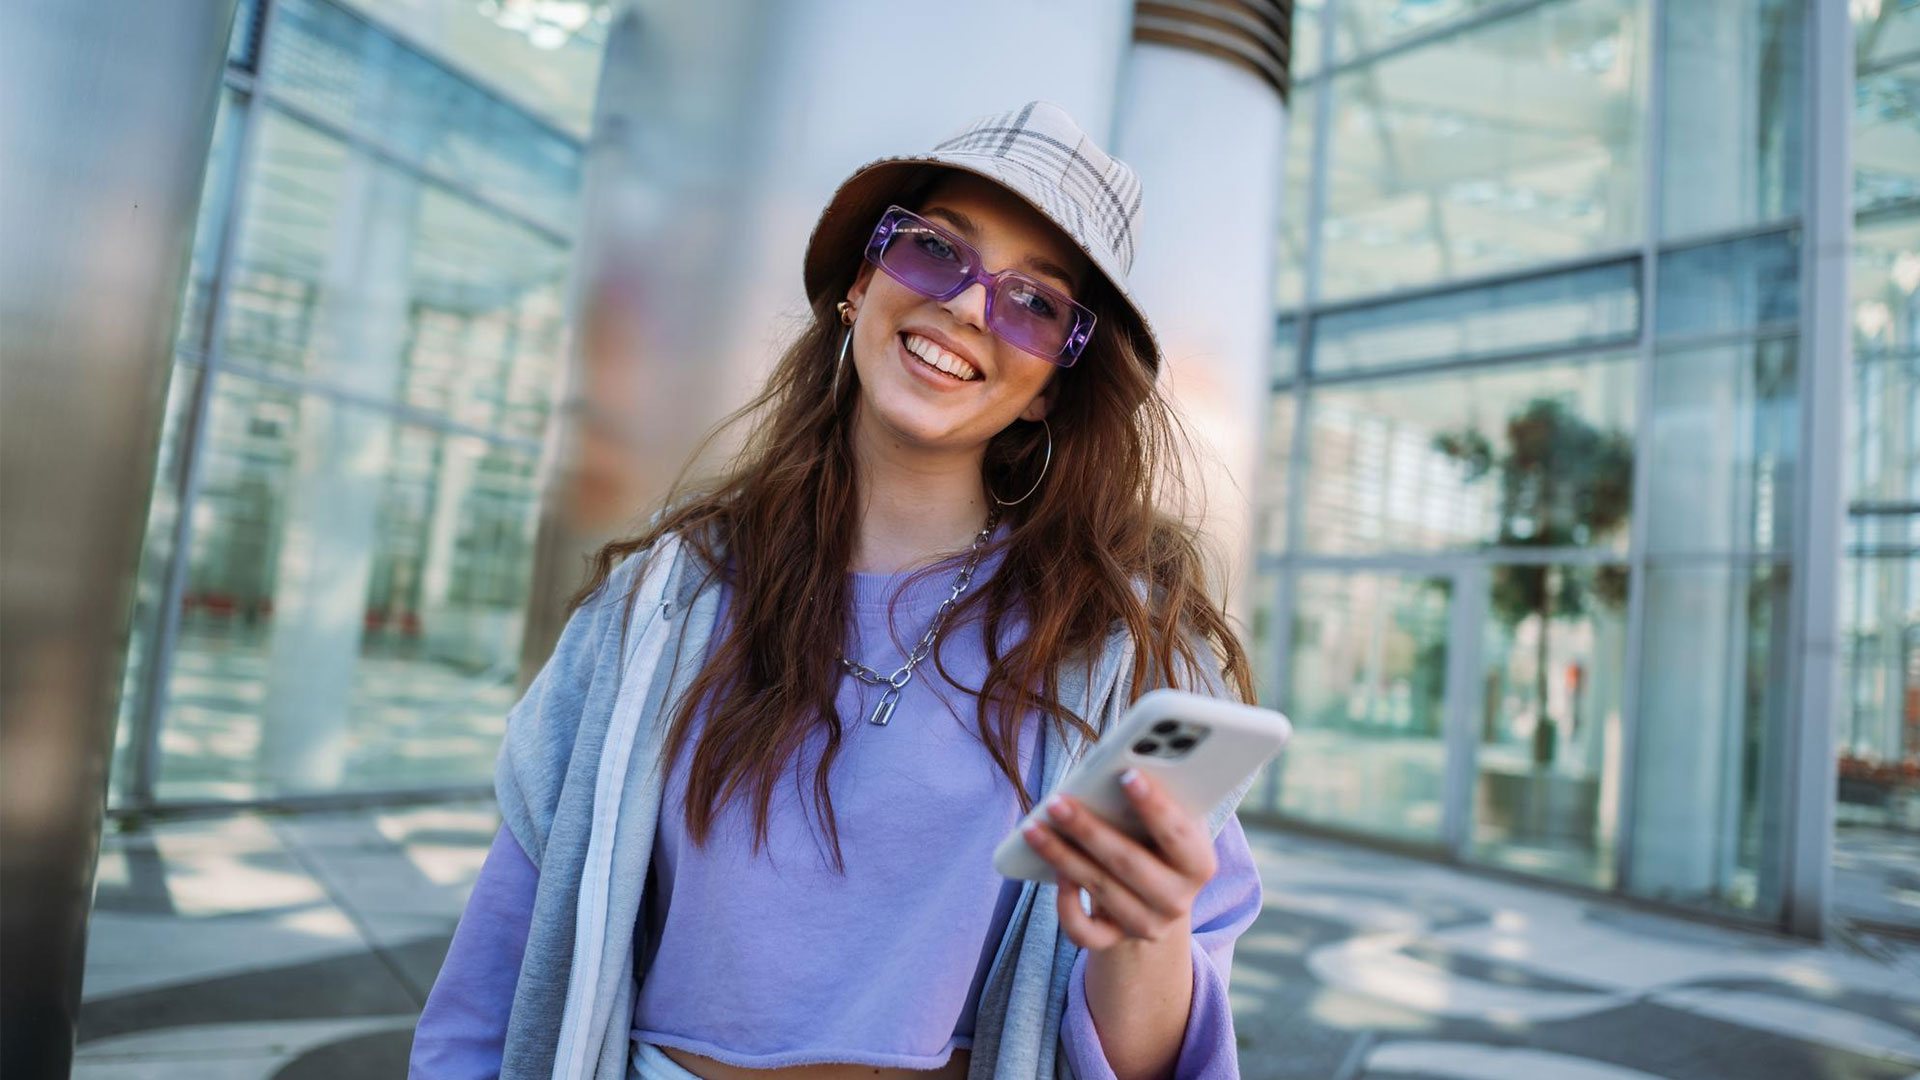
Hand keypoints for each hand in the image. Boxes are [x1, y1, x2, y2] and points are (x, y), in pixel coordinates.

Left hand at [1020, 768, 1214, 950]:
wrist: (1155, 897)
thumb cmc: (1156, 841)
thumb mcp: (1167, 821)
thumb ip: (1153, 799)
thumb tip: (1112, 769)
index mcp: (1199, 864)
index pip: (1179, 835)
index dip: (1155, 806)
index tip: (1127, 776)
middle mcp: (1178, 900)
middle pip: (1129, 863)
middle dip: (1089, 830)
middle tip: (1057, 802)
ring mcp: (1147, 925)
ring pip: (1101, 891)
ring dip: (1062, 856)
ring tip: (1034, 827)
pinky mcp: (1116, 941)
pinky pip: (1084, 931)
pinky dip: (1065, 903)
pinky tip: (1053, 873)